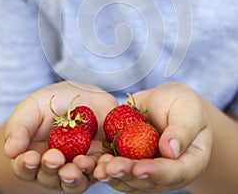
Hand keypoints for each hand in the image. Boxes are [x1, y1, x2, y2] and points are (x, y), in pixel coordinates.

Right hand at [4, 81, 117, 192]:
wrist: (83, 94)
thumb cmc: (52, 102)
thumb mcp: (32, 108)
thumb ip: (20, 127)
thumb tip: (10, 151)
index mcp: (33, 157)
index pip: (26, 168)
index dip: (26, 166)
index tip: (30, 158)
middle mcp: (55, 168)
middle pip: (51, 179)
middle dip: (52, 170)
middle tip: (55, 158)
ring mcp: (78, 167)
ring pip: (76, 181)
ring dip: (76, 175)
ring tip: (79, 163)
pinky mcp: (99, 161)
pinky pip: (101, 170)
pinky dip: (102, 169)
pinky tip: (101, 163)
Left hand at [93, 82, 212, 192]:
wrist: (167, 103)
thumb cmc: (184, 105)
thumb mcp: (188, 110)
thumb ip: (183, 130)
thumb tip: (171, 151)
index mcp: (190, 161)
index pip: (176, 172)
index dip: (157, 172)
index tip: (140, 168)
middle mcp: (169, 172)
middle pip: (149, 181)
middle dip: (128, 175)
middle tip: (110, 169)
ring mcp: (149, 169)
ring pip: (131, 180)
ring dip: (114, 175)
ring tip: (98, 168)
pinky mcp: (132, 162)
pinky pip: (120, 169)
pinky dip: (107, 167)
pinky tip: (94, 163)